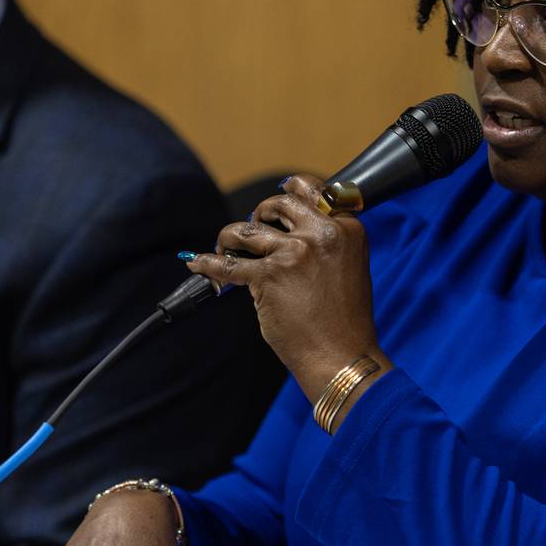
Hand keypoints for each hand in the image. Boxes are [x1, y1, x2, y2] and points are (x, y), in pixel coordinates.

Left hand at [187, 175, 390, 402]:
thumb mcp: (348, 266)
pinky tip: (196, 263)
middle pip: (277, 203)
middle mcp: (321, 234)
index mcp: (347, 228)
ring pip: (246, 230)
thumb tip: (287, 229)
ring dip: (231, 238)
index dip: (288, 192)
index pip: (311, 189)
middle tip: (253, 233)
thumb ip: (326, 242)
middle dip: (259, 215)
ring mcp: (294, 253)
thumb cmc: (345, 320)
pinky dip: (207, 263)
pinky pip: (227, 264)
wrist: (342, 356)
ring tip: (228, 249)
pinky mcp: (268, 277)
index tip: (276, 201)